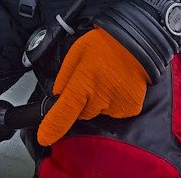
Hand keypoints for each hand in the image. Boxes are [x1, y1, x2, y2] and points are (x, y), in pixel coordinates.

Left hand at [37, 26, 148, 146]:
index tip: (45, 137)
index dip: (52, 127)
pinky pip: (115, 112)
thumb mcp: (75, 54)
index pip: (64, 111)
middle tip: (91, 79)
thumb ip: (64, 78)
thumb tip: (57, 97)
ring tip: (107, 78)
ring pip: (99, 112)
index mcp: (83, 83)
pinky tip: (118, 84)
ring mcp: (116, 106)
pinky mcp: (130, 109)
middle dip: (82, 101)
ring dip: (99, 101)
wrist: (135, 42)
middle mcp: (100, 99)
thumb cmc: (103, 44)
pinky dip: (115, 102)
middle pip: (82, 113)